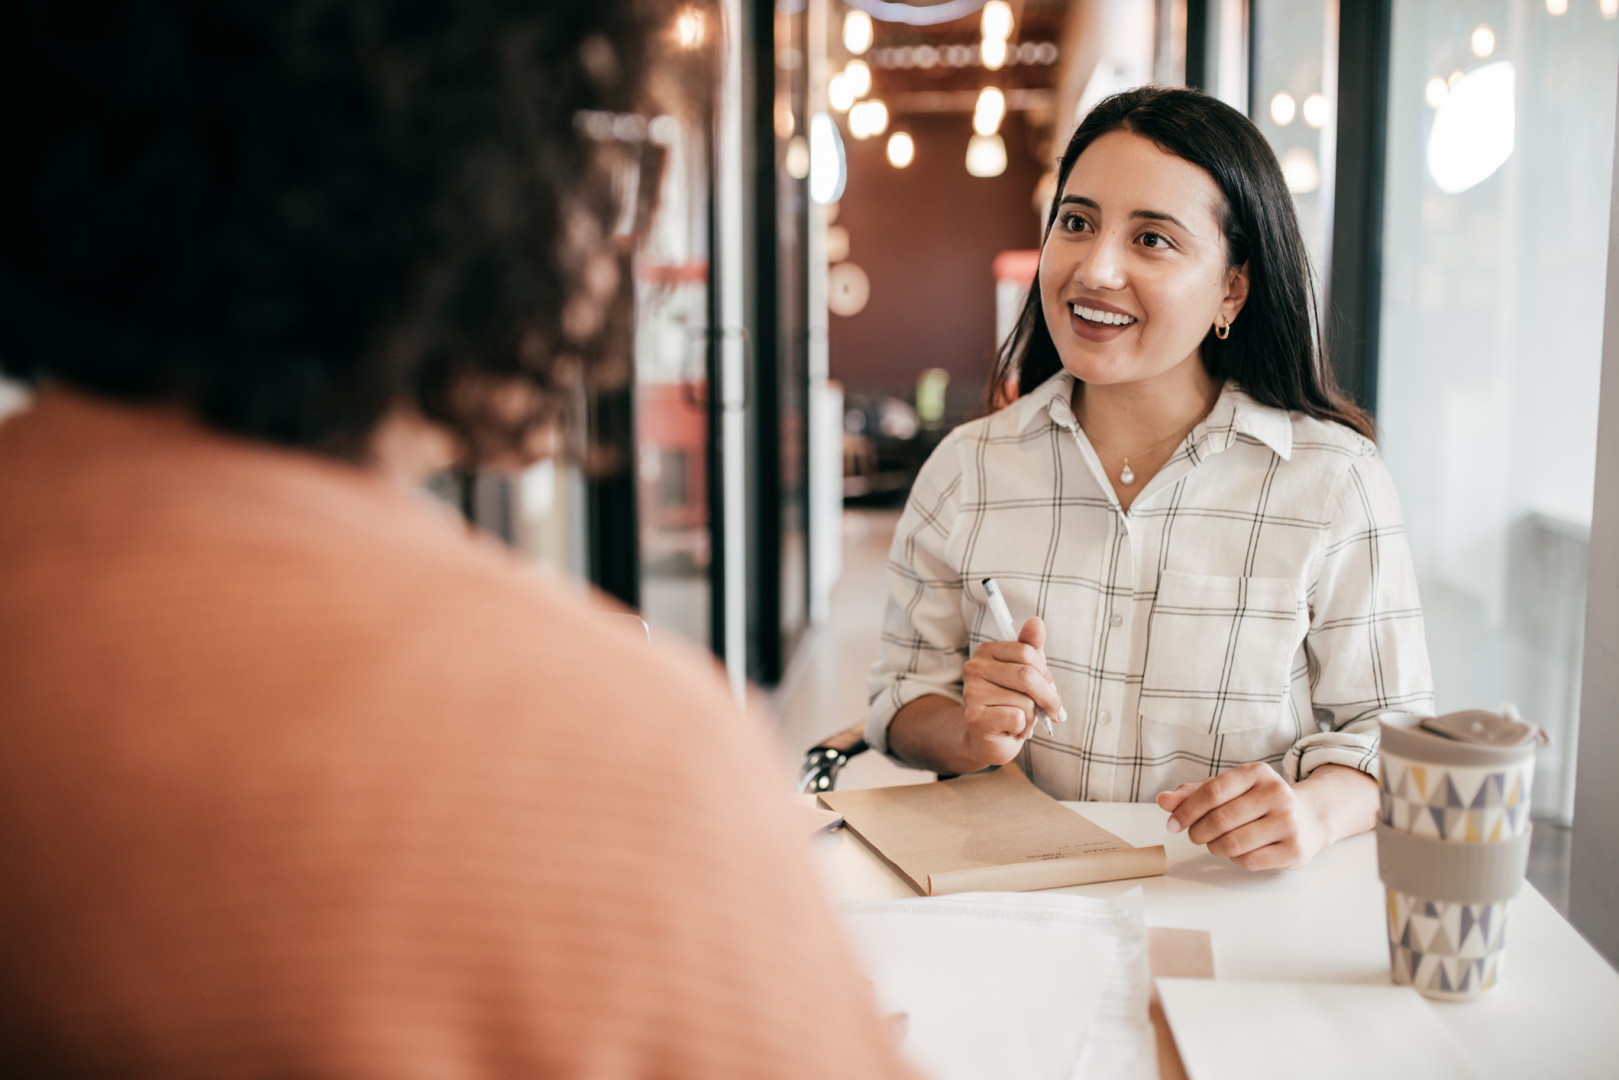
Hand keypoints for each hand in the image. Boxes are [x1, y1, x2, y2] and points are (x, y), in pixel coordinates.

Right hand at [957, 616, 1066, 768]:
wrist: (991, 740)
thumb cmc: (1012, 703)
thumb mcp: (1026, 673)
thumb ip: (1031, 647)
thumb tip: (1036, 621)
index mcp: (986, 651)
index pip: (1027, 652)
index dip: (1046, 674)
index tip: (1051, 690)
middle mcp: (973, 668)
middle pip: (1027, 675)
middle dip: (1048, 697)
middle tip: (1053, 712)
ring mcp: (971, 692)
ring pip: (1026, 701)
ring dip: (1033, 717)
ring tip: (1021, 721)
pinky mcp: (974, 717)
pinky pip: (1018, 718)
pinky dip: (1023, 728)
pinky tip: (1011, 729)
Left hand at [1156, 762, 1330, 870]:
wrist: (1308, 818)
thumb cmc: (1258, 803)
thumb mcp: (1229, 790)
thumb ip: (1193, 794)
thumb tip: (1162, 801)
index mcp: (1257, 773)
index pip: (1211, 792)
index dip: (1186, 811)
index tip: (1172, 824)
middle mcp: (1276, 793)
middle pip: (1220, 820)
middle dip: (1197, 832)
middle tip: (1194, 836)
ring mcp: (1289, 821)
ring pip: (1233, 843)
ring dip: (1214, 847)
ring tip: (1215, 843)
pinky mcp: (1294, 849)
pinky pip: (1249, 861)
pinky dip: (1235, 859)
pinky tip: (1238, 851)